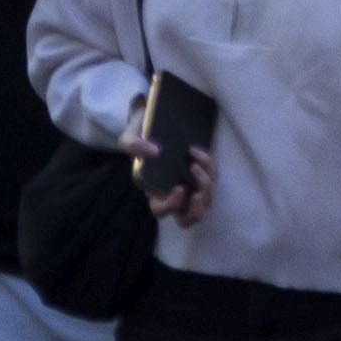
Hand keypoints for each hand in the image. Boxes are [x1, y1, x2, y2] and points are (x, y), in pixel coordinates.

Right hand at [124, 92, 212, 224]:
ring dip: (206, 188)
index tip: (179, 187)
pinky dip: (209, 169)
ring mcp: (188, 185)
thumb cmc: (140, 136)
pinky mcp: (200, 173)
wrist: (155, 123)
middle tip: (197, 193)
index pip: (161, 211)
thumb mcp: (129, 137)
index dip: (172, 206)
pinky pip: (211, 179)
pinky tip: (197, 152)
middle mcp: (172, 194)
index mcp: (153, 192)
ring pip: (204, 203)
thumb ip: (134, 145)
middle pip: (188, 218)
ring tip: (198, 165)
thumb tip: (154, 152)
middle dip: (196, 210)